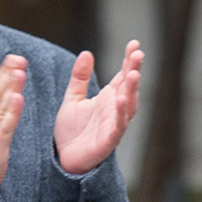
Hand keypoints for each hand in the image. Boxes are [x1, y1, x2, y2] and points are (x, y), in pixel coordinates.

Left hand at [54, 41, 144, 174]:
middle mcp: (115, 110)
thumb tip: (87, 53)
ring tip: (134, 74)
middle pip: (129, 88)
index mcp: (109, 99)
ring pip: (129, 106)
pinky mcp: (108, 141)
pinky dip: (121, 114)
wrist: (64, 158)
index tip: (134, 44)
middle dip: (134, 71)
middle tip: (138, 54)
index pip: (122, 76)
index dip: (129, 60)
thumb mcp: (72, 98)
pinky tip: (121, 99)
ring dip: (132, 90)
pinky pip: (118, 126)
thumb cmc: (71, 130)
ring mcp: (114, 125)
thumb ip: (80, 78)